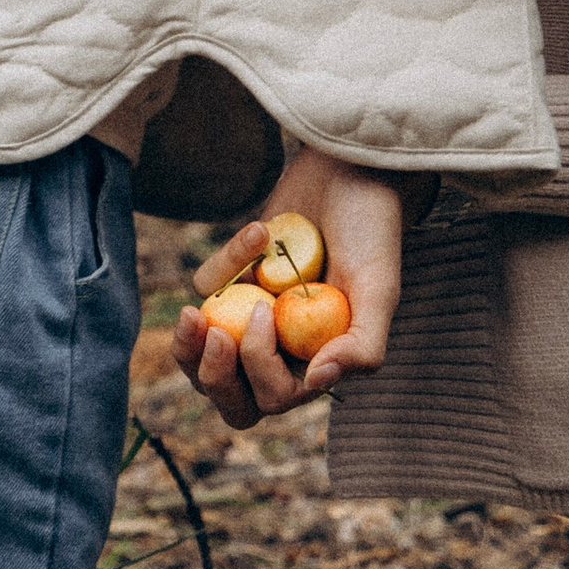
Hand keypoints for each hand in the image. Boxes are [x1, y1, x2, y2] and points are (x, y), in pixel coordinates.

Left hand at [170, 148, 412, 432]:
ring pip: (204, 358)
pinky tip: (261, 231)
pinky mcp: (234, 281)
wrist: (351, 172)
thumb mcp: (379, 290)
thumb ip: (362, 346)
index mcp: (316, 361)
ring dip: (189, 346)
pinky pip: (207, 288)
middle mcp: (282, 347)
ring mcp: (253, 315)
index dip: (257, 368)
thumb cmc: (372, 232)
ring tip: (192, 315)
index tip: (262, 316)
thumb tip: (316, 382)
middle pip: (231, 396)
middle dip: (213, 376)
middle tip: (214, 336)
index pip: (273, 397)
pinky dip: (225, 261)